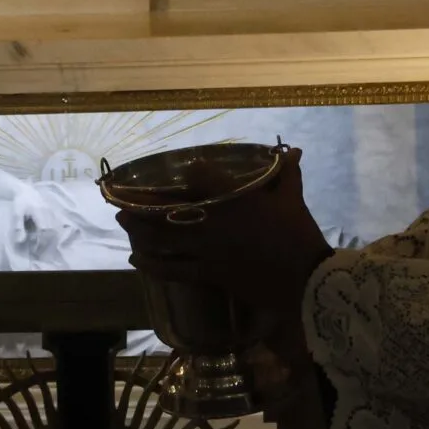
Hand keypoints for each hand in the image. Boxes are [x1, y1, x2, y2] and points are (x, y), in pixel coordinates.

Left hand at [118, 150, 332, 366]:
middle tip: (122, 197)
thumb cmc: (298, 233)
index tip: (176, 169)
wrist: (306, 278)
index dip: (187, 172)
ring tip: (122, 222)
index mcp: (232, 199)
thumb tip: (292, 150)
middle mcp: (212, 222)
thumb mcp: (292, 198)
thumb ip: (286, 173)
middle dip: (142, 203)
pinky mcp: (209, 274)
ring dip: (139, 230)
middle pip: (167, 210)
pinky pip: (173, 270)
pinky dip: (152, 265)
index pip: (199, 177)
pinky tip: (136, 259)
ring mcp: (208, 250)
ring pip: (164, 240)